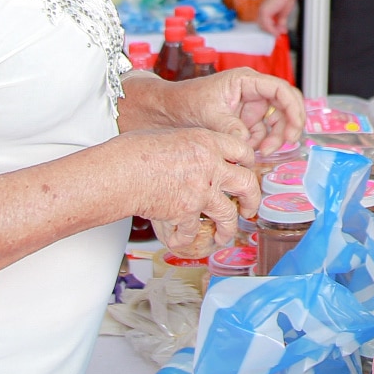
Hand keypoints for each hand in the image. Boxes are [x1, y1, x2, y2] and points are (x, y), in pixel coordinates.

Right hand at [115, 125, 260, 247]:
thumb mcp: (171, 135)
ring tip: (224, 235)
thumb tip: (192, 154)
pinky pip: (193, 232)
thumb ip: (190, 145)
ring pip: (228, 214)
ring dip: (228, 229)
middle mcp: (211, 167)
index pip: (242, 150)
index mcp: (208, 142)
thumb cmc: (134, 151)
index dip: (248, 162)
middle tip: (249, 208)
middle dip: (253, 199)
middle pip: (247, 184)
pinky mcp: (186, 213)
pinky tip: (181, 239)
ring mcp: (201, 191)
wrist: (120, 172)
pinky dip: (185, 238)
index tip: (247, 171)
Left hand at [163, 69, 304, 152]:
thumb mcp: (209, 115)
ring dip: (272, 139)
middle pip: (283, 107)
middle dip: (286, 126)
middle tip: (283, 144)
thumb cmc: (185, 101)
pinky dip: (260, 144)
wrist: (167, 111)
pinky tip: (250, 152)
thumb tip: (247, 143)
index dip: (293, 108)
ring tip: (261, 152)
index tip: (294, 128)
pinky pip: (260, 133)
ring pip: (274, 123)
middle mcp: (251, 92)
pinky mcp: (243, 122)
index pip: (280, 90)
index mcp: (246, 80)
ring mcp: (248, 107)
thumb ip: (230, 128)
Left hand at [260, 0, 296, 36]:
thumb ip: (281, 23)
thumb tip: (282, 30)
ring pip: (264, 26)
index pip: (264, 23)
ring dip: (272, 31)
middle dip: (271, 31)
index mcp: (265, 10)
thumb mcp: (283, 14)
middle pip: (263, 26)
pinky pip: (267, 25)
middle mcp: (262, 10)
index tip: (277, 34)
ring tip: (279, 34)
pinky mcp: (265, 12)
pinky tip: (277, 32)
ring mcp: (262, 11)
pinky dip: (272, 30)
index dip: (271, 29)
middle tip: (279, 34)